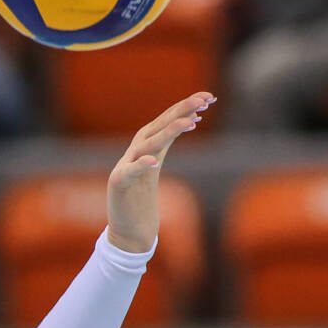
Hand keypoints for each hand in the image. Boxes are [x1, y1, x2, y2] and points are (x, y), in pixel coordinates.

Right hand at [106, 91, 215, 252]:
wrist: (128, 231)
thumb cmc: (142, 196)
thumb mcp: (158, 161)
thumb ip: (169, 139)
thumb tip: (192, 117)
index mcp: (145, 145)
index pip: (166, 120)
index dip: (185, 107)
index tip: (209, 96)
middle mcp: (135, 151)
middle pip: (158, 126)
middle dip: (180, 111)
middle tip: (203, 100)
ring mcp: (125, 167)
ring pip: (147, 144)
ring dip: (167, 131)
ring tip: (189, 123)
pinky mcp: (118, 185)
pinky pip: (130, 173)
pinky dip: (141, 165)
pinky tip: (153, 161)